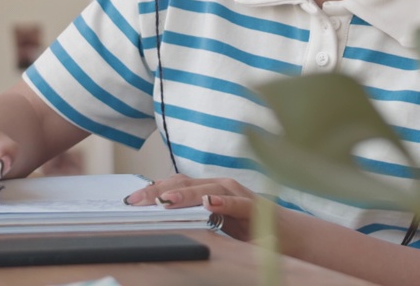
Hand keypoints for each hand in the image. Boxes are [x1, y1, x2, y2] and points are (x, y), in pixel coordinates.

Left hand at [122, 174, 268, 241]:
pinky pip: (238, 205)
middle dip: (158, 191)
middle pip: (185, 184)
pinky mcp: (256, 209)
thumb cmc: (251, 228)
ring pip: (208, 190)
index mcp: (210, 190)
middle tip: (135, 200)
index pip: (176, 185)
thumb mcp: (217, 223)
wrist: (291, 236)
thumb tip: (163, 218)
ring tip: (164, 200)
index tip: (129, 200)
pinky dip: (223, 203)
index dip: (152, 189)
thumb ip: (195, 217)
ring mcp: (240, 195)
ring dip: (185, 195)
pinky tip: (209, 203)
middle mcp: (222, 187)